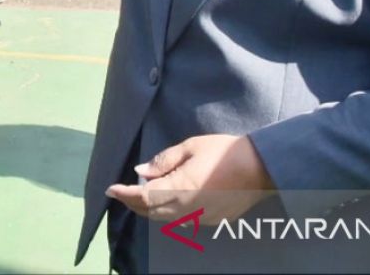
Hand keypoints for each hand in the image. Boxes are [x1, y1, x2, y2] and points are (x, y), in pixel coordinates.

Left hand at [106, 134, 273, 224]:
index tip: (111, 188)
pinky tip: (162, 202)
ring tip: (135, 197)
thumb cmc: (223, 152)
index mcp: (178, 189)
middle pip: (149, 211)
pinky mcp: (208, 221)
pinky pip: (178, 220)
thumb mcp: (190, 147)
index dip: (124, 193)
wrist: (258, 169)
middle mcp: (185, 209)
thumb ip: (163, 161)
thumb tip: (141, 171)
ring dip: (146, 209)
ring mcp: (197, 218)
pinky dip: (164, 213)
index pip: (142, 196)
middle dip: (131, 202)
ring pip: (162, 219)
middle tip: (120, 193)